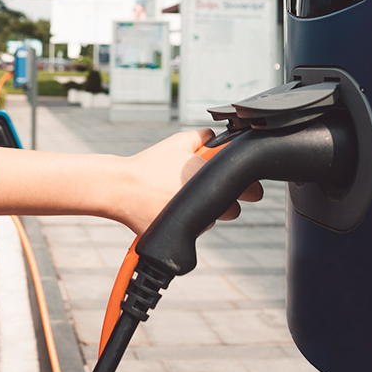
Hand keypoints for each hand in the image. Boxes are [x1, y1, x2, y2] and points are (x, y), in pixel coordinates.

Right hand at [113, 128, 263, 236]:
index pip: (249, 191)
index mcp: (211, 179)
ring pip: (210, 219)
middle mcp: (207, 204)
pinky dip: (186, 221)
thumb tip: (217, 137)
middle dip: (226, 201)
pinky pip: (192, 230)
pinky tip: (171, 207)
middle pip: (233, 211)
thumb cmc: (150, 165)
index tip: (249, 188)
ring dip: (203, 211)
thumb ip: (204, 136)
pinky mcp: (182, 235)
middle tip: (208, 191)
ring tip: (179, 196)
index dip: (250, 189)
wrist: (122, 188)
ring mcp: (195, 223)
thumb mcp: (178, 141)